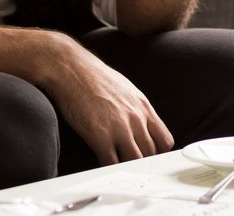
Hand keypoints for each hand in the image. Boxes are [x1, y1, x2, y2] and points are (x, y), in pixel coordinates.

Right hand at [46, 37, 173, 164]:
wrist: (68, 67)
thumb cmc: (90, 74)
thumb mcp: (123, 87)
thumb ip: (135, 107)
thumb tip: (139, 122)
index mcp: (142, 105)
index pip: (164, 141)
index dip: (156, 150)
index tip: (146, 152)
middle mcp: (135, 118)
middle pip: (151, 154)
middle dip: (141, 158)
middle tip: (128, 158)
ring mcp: (119, 128)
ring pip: (135, 161)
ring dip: (126, 164)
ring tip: (116, 162)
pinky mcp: (100, 136)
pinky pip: (112, 163)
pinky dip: (108, 166)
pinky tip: (101, 160)